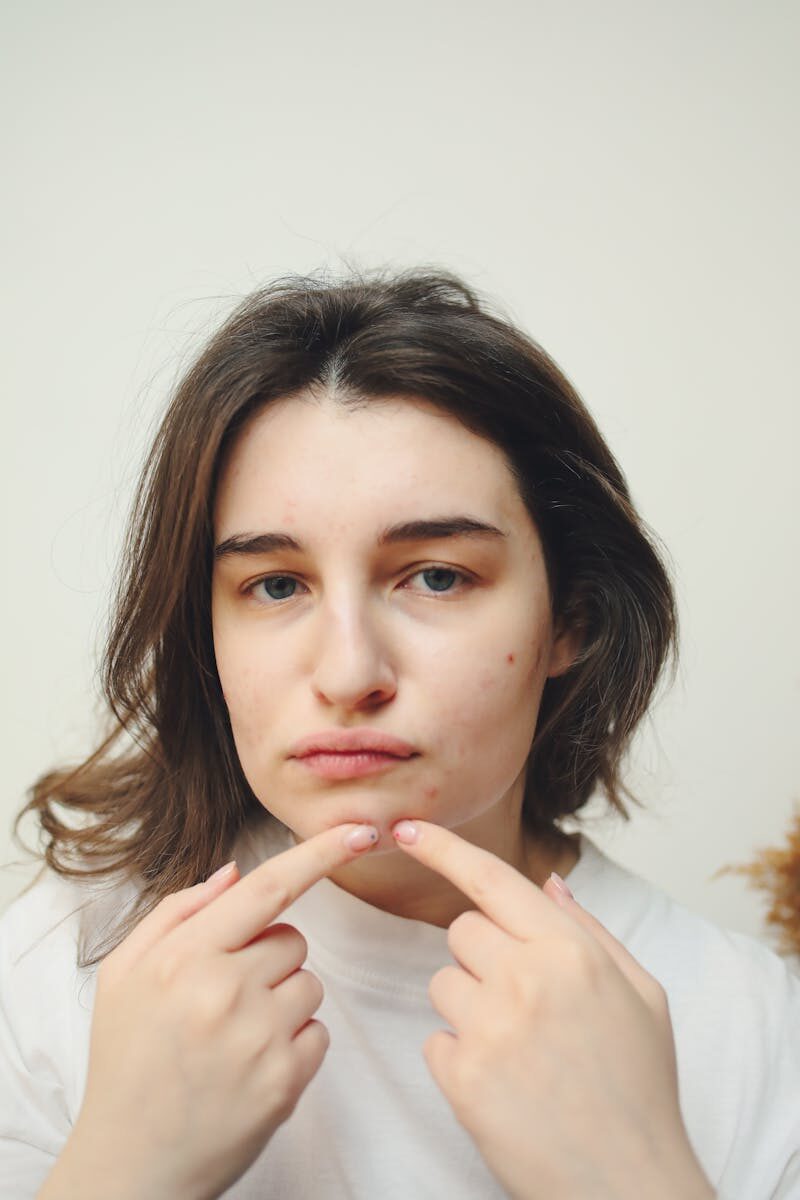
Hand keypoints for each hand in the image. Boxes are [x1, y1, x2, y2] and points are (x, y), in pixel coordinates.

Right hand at [55, 822, 378, 1199]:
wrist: (130, 1166)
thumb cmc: (128, 1062)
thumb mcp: (124, 975)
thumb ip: (177, 914)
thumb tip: (235, 873)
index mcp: (184, 957)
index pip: (268, 889)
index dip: (319, 854)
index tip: (360, 830)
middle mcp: (225, 991)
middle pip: (292, 939)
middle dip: (269, 958)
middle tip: (224, 1000)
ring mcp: (259, 1038)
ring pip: (310, 985)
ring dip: (283, 1002)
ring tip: (234, 1037)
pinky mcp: (286, 1081)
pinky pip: (318, 1032)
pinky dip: (294, 1044)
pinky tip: (250, 1067)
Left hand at [391, 820, 714, 1199]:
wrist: (631, 1185)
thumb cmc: (640, 1089)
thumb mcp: (641, 996)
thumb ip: (590, 932)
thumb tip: (550, 885)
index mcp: (571, 951)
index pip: (492, 879)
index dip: (443, 848)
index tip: (406, 828)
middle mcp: (526, 978)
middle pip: (461, 931)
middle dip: (482, 958)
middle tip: (524, 1005)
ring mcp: (490, 1027)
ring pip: (442, 982)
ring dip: (468, 1007)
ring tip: (518, 1051)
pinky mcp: (462, 1077)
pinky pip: (435, 1039)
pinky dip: (459, 1058)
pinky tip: (504, 1085)